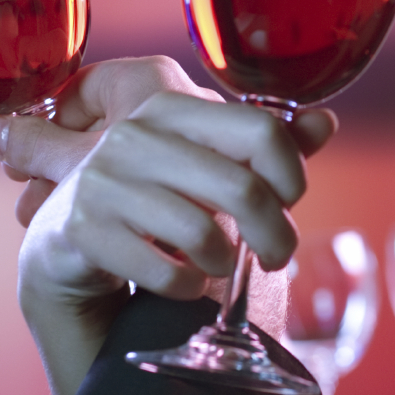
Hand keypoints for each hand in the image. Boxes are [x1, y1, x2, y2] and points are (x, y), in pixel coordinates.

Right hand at [0, 57, 335, 394]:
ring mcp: (104, 180)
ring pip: (204, 233)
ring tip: (218, 266)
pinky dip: (187, 287)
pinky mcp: (85, 229)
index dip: (291, 174)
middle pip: (243, 188)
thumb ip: (263, 145)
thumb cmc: (151, 201)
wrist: (69, 244)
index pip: (262, 130)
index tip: (288, 201)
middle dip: (274, 235)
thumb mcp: (205, 166)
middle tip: (277, 256)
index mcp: (171, 107)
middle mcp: (134, 134)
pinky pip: (168, 271)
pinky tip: (182, 282)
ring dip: (224, 264)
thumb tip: (326, 125)